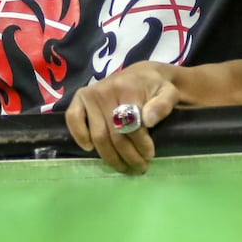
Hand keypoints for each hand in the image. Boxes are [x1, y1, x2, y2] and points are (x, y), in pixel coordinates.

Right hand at [65, 63, 182, 173]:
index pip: (132, 126)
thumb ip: (162, 105)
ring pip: (98, 135)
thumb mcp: (168, 93)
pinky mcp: (80, 97)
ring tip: (123, 167)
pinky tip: (90, 148)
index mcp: (126, 88)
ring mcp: (90, 94)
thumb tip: (148, 120)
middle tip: (139, 167)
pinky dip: (79, 135)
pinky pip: (73, 118)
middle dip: (128, 156)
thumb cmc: (155, 87)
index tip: (150, 155)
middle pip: (114, 134)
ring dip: (110, 156)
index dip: (141, 145)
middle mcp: (105, 90)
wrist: (141, 74)